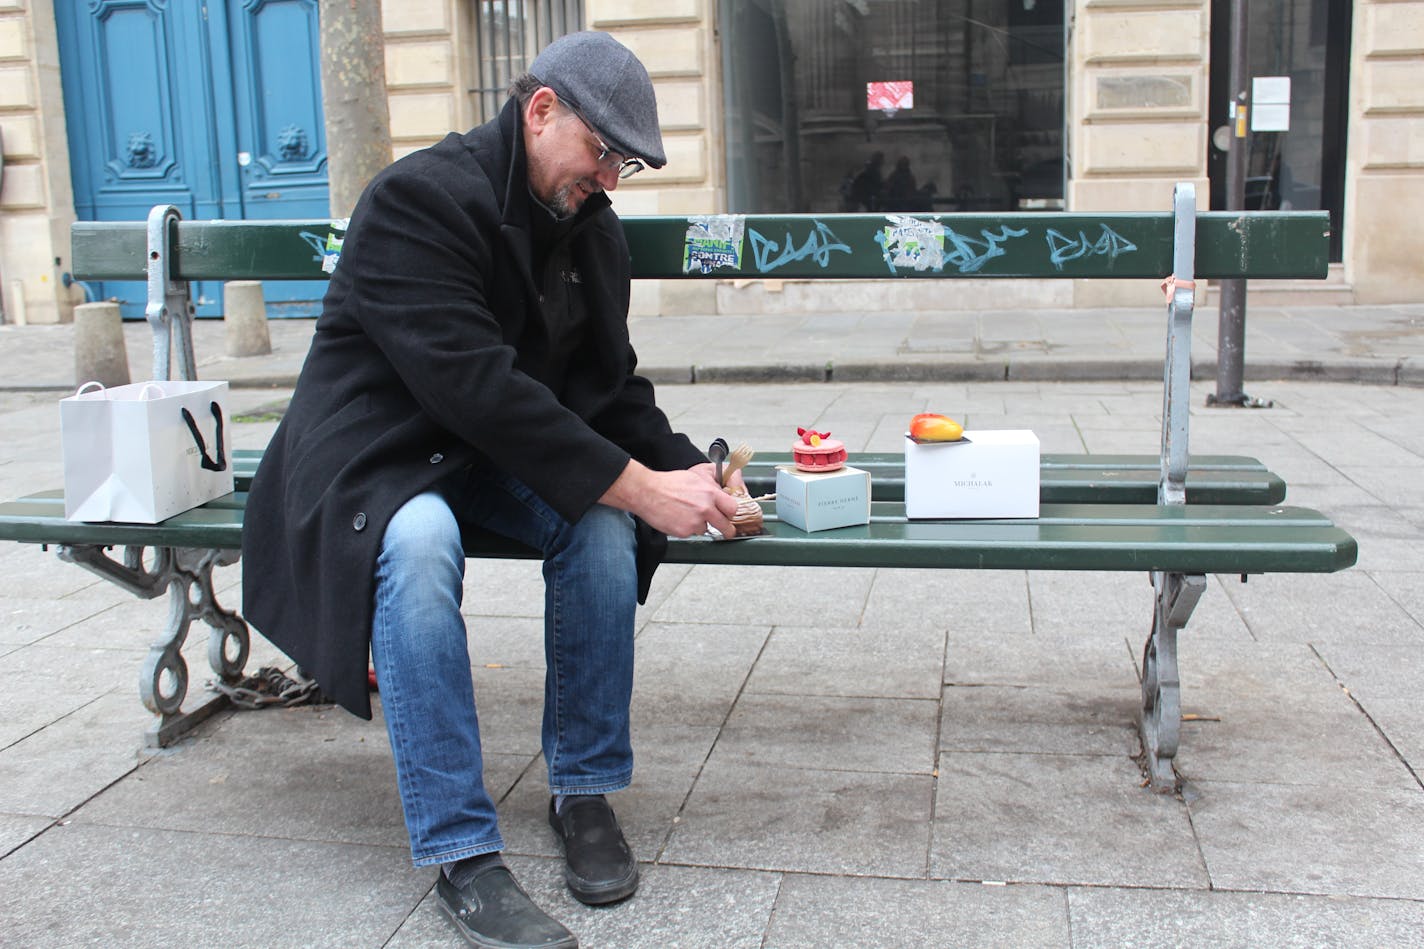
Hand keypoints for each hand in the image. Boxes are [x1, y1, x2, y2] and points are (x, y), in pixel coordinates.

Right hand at [600, 460, 738, 537]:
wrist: (647, 492)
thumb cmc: (668, 484)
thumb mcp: (695, 479)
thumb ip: (710, 490)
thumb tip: (720, 497)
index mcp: (710, 493)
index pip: (732, 508)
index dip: (731, 513)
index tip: (730, 516)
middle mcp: (705, 508)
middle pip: (725, 525)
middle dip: (727, 530)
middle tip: (727, 532)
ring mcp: (694, 522)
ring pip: (705, 529)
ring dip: (700, 525)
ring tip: (686, 514)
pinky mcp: (684, 532)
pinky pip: (691, 533)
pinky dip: (686, 528)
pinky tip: (678, 518)